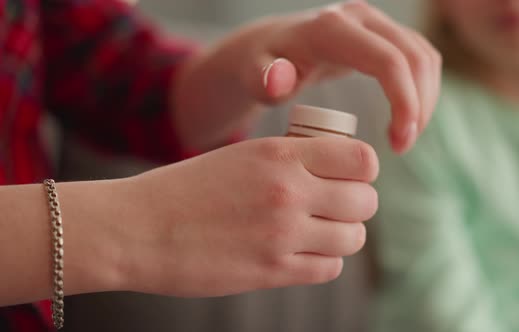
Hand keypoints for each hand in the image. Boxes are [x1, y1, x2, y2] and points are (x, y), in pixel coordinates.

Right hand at [122, 137, 378, 296]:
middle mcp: (289, 191)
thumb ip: (290, 159)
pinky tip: (303, 253)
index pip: (362, 159)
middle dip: (356, 204)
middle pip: (365, 201)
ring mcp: (282, 234)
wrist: (138, 228)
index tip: (350, 176)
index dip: (363, 170)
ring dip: (343, 235)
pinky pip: (329, 268)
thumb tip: (335, 168)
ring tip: (319, 232)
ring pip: (353, 238)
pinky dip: (324, 261)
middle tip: (336, 207)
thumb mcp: (241, 155)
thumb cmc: (187, 189)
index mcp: (281, 153)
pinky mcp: (272, 272)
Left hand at [173, 1, 440, 152]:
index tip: (398, 144)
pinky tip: (406, 118)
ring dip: (425, 99)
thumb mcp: (254, 76)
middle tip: (402, 146)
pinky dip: (421, 89)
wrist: (269, 48)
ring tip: (404, 136)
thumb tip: (279, 80)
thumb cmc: (261, 67)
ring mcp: (374, 22)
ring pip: (424, 56)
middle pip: (415, 58)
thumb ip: (263, 79)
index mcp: (333, 29)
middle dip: (419, 106)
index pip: (389, 61)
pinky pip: (419, 57)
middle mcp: (360, 17)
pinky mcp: (383, 32)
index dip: (404, 103)